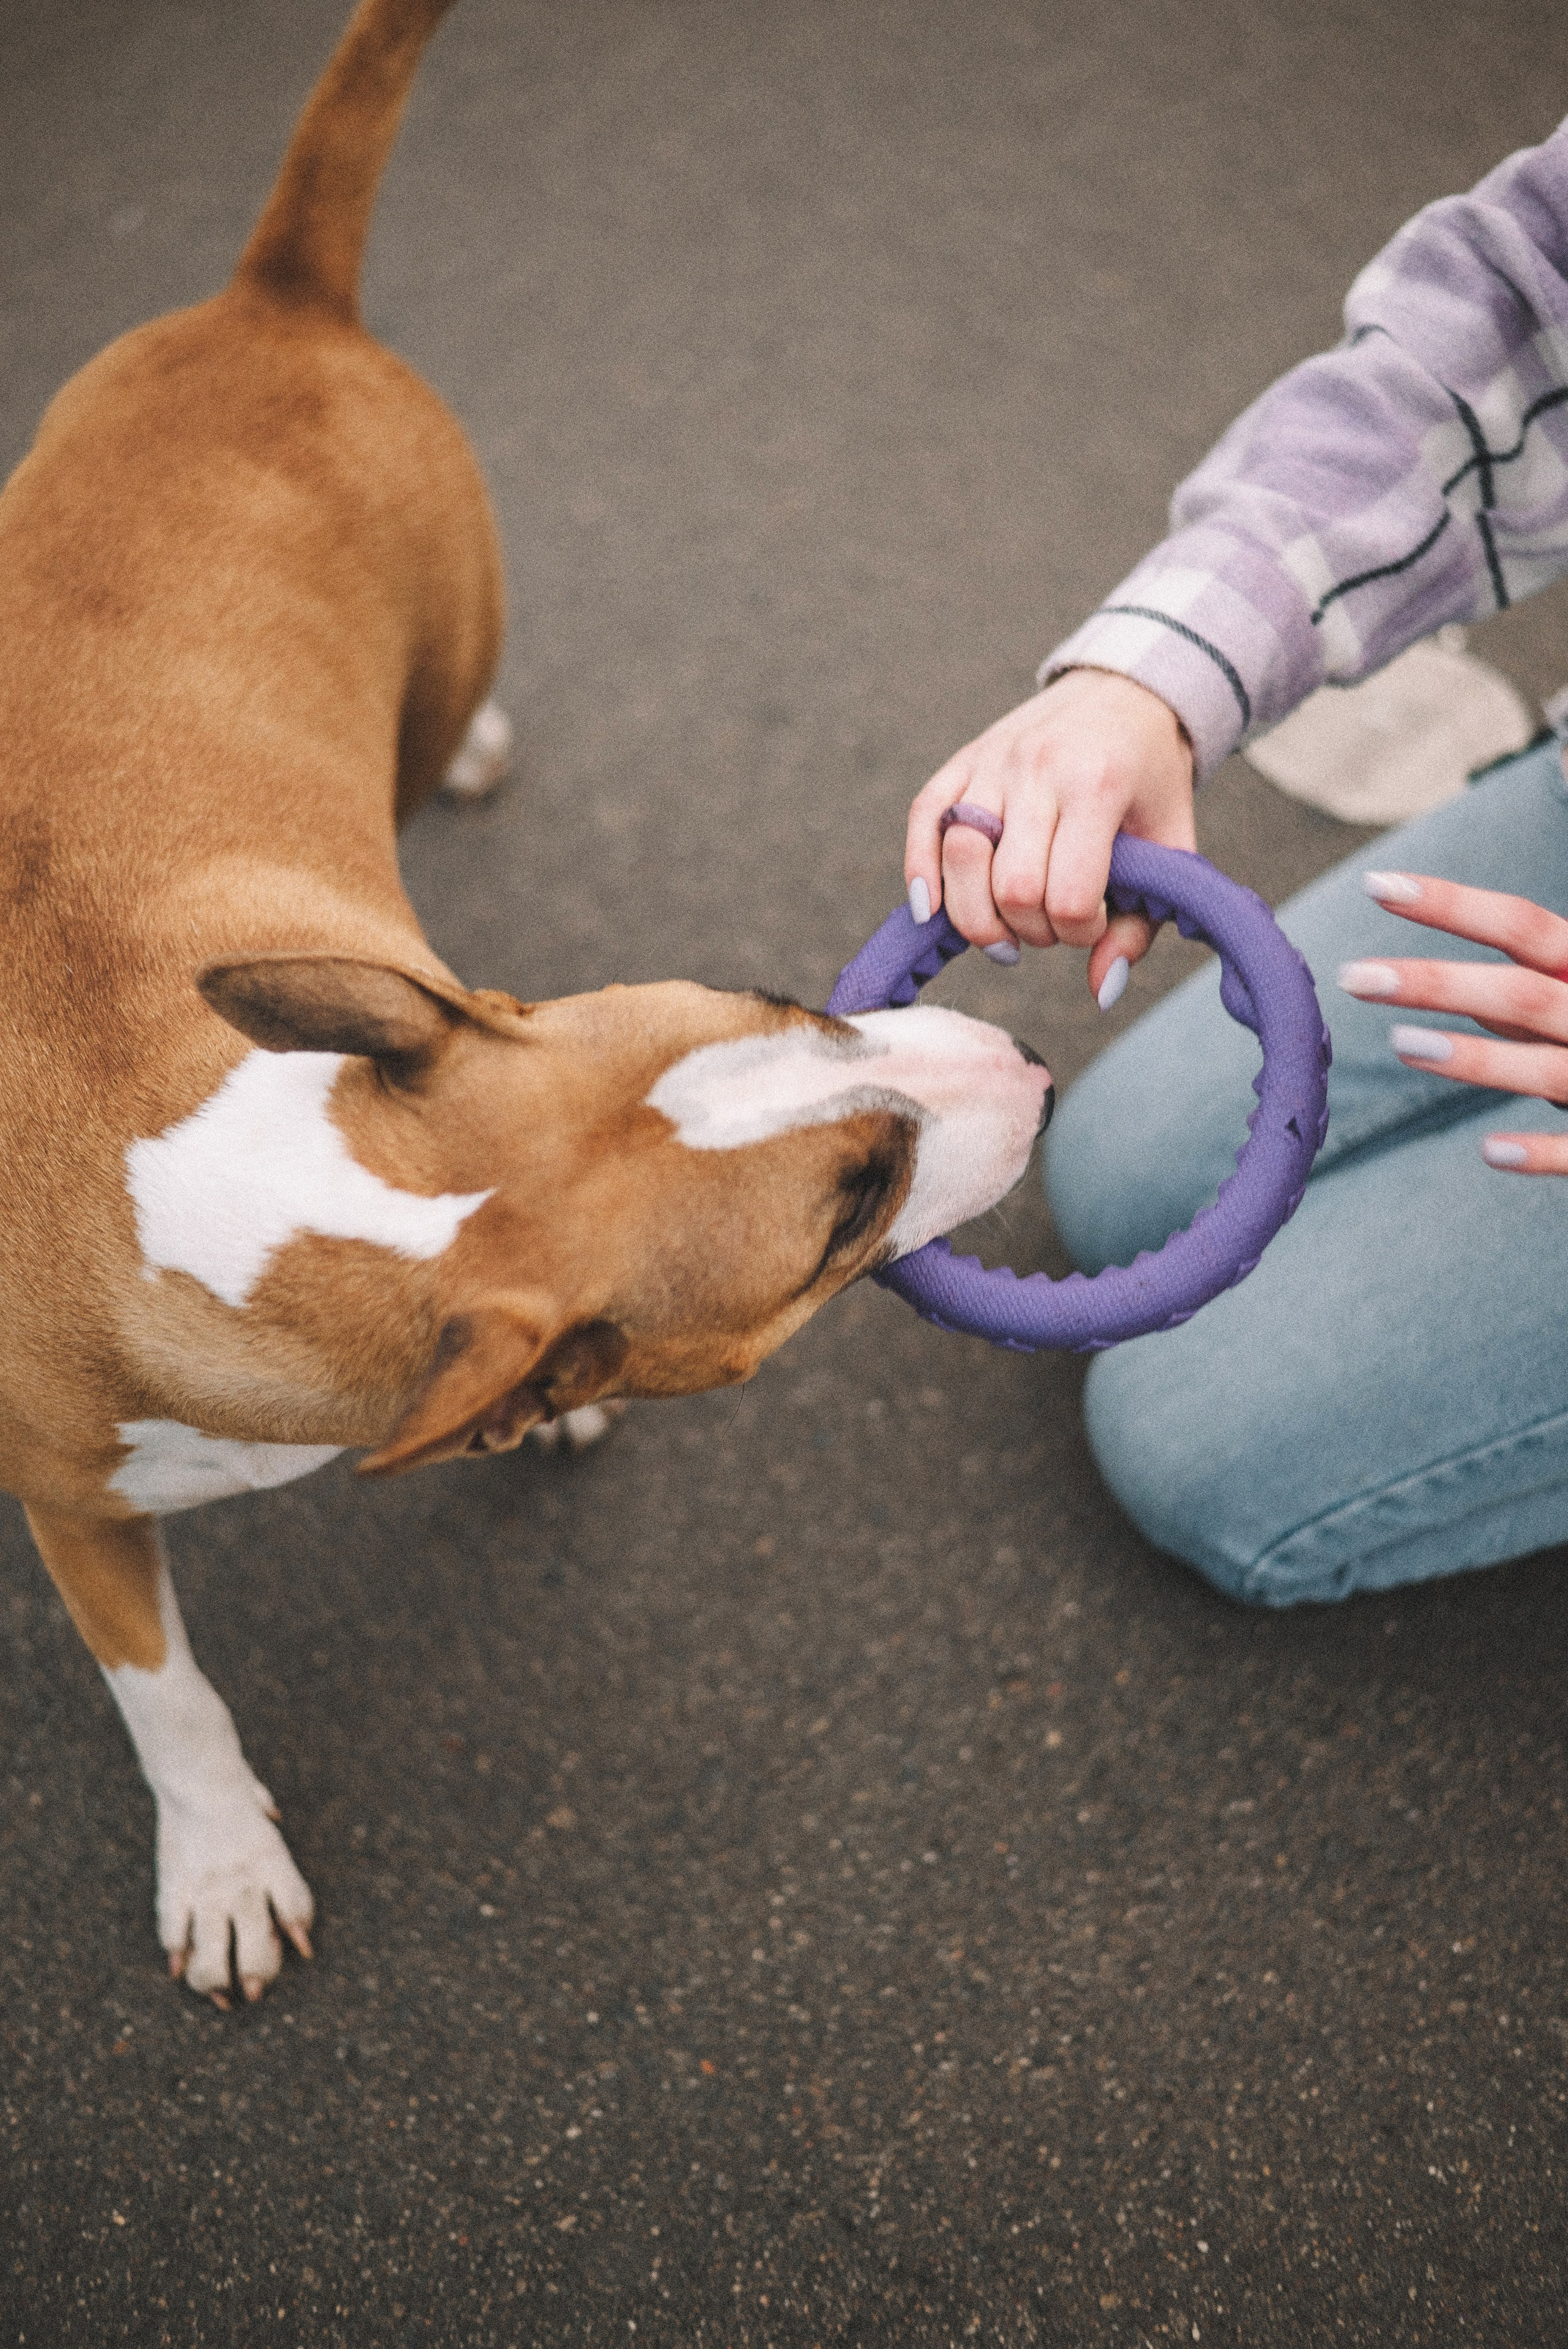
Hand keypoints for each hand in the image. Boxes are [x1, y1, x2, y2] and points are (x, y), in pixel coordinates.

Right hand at [904, 668, 1195, 1003]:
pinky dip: (921, 872)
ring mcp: (994, 761)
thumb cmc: (1150, 779)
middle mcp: (1039, 768)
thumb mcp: (1170, 845)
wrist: (1127, 690)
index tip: (1092, 924)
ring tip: (1003, 929)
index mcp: (1098, 785)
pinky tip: (935, 908)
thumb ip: (1140, 924)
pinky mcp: (963, 759)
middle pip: (1009, 886)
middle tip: (1048, 927)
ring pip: (959, 859)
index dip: (1077, 931)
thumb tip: (1101, 991)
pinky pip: (924, 821)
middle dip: (1028, 929)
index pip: (1068, 894)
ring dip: (977, 916)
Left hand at [1339, 870, 1567, 1174]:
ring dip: (1478, 1059)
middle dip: (1440, 982)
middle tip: (1354, 976)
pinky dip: (1542, 1152)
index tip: (1378, 885)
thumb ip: (1533, 978)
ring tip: (1401, 1042)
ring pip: (1549, 1067)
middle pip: (1521, 992)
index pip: (1523, 925)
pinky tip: (1489, 1152)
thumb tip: (1450, 963)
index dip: (1452, 904)